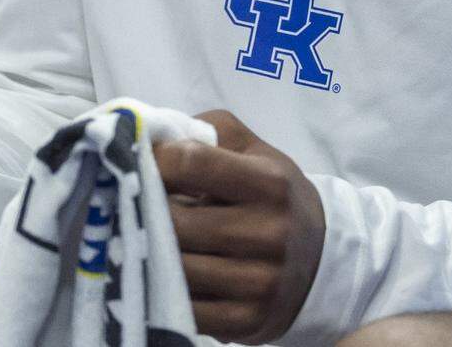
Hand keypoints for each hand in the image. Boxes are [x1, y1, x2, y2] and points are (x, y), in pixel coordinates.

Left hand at [154, 110, 324, 343]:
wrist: (322, 260)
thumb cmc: (274, 196)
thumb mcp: (256, 152)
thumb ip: (210, 131)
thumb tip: (153, 134)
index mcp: (269, 183)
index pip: (191, 162)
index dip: (154, 160)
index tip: (140, 162)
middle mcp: (268, 231)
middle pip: (174, 221)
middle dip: (143, 211)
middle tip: (129, 205)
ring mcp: (259, 281)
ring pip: (173, 269)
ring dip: (146, 254)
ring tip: (138, 239)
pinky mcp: (247, 320)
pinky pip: (185, 311)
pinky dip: (163, 293)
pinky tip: (158, 275)